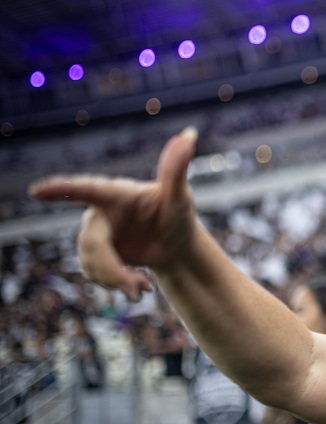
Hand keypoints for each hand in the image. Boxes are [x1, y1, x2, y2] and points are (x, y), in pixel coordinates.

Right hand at [29, 127, 198, 301]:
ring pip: (89, 261)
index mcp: (117, 194)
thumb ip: (176, 169)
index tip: (37, 191)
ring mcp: (96, 232)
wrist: (176, 246)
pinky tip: (137, 287)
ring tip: (143, 289)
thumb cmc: (178, 215)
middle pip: (91, 242)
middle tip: (135, 288)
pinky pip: (92, 272)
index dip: (63, 190)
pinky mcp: (95, 251)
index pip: (88, 189)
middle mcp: (100, 212)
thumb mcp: (180, 198)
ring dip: (115, 280)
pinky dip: (114, 284)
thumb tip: (189, 134)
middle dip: (109, 267)